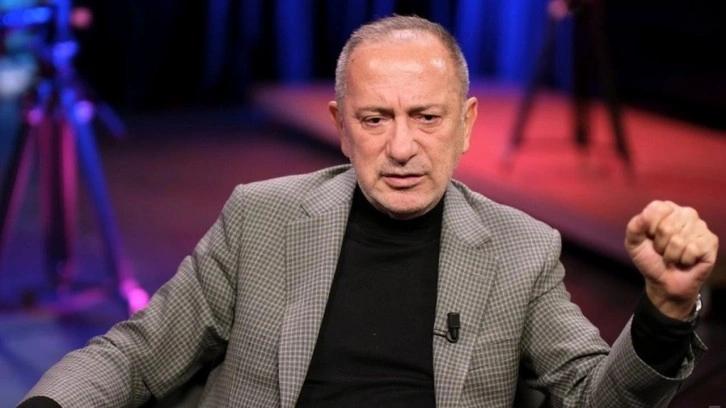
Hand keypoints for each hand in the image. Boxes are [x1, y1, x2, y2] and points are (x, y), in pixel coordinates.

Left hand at [625, 201, 718, 319]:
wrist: (664, 283)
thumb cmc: (650, 259)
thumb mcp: (634, 243)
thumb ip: (634, 226)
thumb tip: (646, 214)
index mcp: (666, 209)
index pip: (657, 209)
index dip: (650, 228)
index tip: (650, 238)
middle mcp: (685, 213)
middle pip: (667, 226)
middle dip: (660, 245)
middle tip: (662, 251)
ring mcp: (700, 226)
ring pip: (680, 239)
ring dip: (671, 255)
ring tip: (673, 256)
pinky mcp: (710, 241)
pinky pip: (693, 249)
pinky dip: (684, 260)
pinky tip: (686, 261)